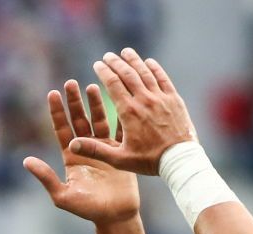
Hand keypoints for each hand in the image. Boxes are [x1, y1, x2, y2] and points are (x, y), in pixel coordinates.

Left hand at [23, 80, 139, 223]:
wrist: (116, 216)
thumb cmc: (88, 210)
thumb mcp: (63, 195)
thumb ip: (46, 178)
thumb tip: (26, 161)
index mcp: (71, 156)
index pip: (62, 129)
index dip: (57, 112)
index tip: (53, 93)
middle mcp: (86, 149)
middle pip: (79, 120)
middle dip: (74, 102)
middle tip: (70, 83)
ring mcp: (104, 149)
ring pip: (98, 121)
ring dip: (95, 104)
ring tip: (92, 86)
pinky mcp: (120, 152)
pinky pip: (119, 131)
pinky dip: (119, 116)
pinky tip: (119, 101)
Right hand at [68, 49, 195, 174]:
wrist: (180, 161)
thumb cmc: (150, 161)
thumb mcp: (121, 160)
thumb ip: (96, 151)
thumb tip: (72, 145)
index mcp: (129, 112)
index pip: (112, 83)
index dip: (104, 71)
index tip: (97, 64)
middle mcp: (144, 100)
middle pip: (127, 74)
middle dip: (115, 62)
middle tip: (108, 56)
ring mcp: (161, 98)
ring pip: (145, 72)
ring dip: (134, 60)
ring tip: (125, 52)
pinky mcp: (175, 100)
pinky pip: (163, 79)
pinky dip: (155, 68)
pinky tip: (149, 62)